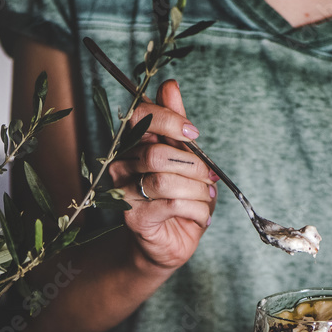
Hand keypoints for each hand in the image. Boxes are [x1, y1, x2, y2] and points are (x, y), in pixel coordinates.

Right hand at [109, 80, 216, 270]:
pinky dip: (197, 210)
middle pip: (157, 153)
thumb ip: (176, 124)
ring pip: (165, 180)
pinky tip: (202, 216)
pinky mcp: (135, 218)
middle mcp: (121, 165)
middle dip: (194, 166)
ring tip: (207, 197)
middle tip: (210, 178)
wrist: (168, 244)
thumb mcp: (184, 159)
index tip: (194, 134)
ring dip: (198, 190)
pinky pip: (172, 205)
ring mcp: (124, 193)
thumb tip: (169, 86)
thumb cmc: (177, 199)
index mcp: (133, 145)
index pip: (140, 117)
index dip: (170, 120)